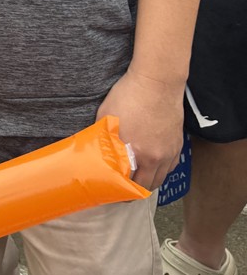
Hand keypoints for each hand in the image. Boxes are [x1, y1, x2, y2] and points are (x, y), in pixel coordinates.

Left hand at [96, 67, 185, 189]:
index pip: (127, 183)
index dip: (118, 190)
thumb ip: (104, 138)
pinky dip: (160, 171)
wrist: (157, 82)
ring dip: (148, 183)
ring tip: (137, 181)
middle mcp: (154, 158)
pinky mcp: (178, 145)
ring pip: (160, 179)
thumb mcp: (106, 116)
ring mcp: (169, 153)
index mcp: (134, 151)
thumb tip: (96, 151)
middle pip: (145, 186)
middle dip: (133, 192)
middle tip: (123, 191)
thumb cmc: (129, 95)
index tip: (111, 191)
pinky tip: (152, 167)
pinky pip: (170, 168)